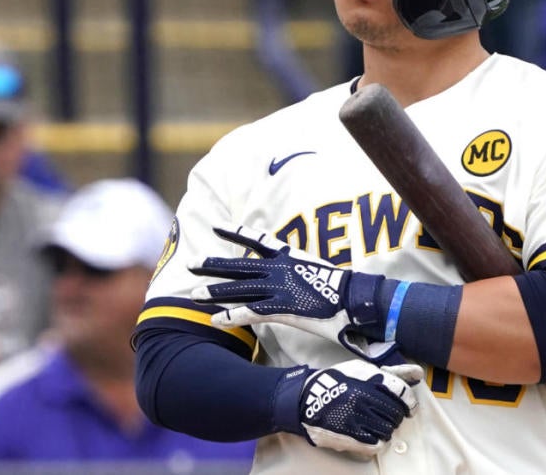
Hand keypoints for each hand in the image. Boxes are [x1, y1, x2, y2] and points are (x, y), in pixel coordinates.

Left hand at [190, 226, 397, 361]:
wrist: (355, 298)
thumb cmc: (343, 288)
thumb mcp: (317, 270)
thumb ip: (300, 270)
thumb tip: (294, 275)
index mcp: (289, 255)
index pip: (256, 239)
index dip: (235, 232)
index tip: (217, 226)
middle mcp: (279, 268)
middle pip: (239, 265)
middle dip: (213, 264)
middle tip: (190, 262)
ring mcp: (278, 287)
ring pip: (238, 288)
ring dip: (214, 291)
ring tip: (194, 294)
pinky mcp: (281, 308)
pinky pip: (249, 312)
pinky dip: (231, 316)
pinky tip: (216, 320)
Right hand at [274, 359, 422, 455]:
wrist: (308, 400)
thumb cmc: (339, 382)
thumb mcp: (364, 369)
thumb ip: (393, 373)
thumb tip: (418, 373)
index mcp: (370, 380)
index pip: (402, 393)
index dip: (409, 402)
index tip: (408, 407)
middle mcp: (365, 399)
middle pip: (397, 413)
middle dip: (396, 415)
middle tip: (387, 414)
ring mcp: (357, 419)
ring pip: (389, 429)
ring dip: (387, 428)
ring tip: (376, 423)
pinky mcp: (350, 437)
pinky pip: (377, 444)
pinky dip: (378, 440)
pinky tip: (371, 433)